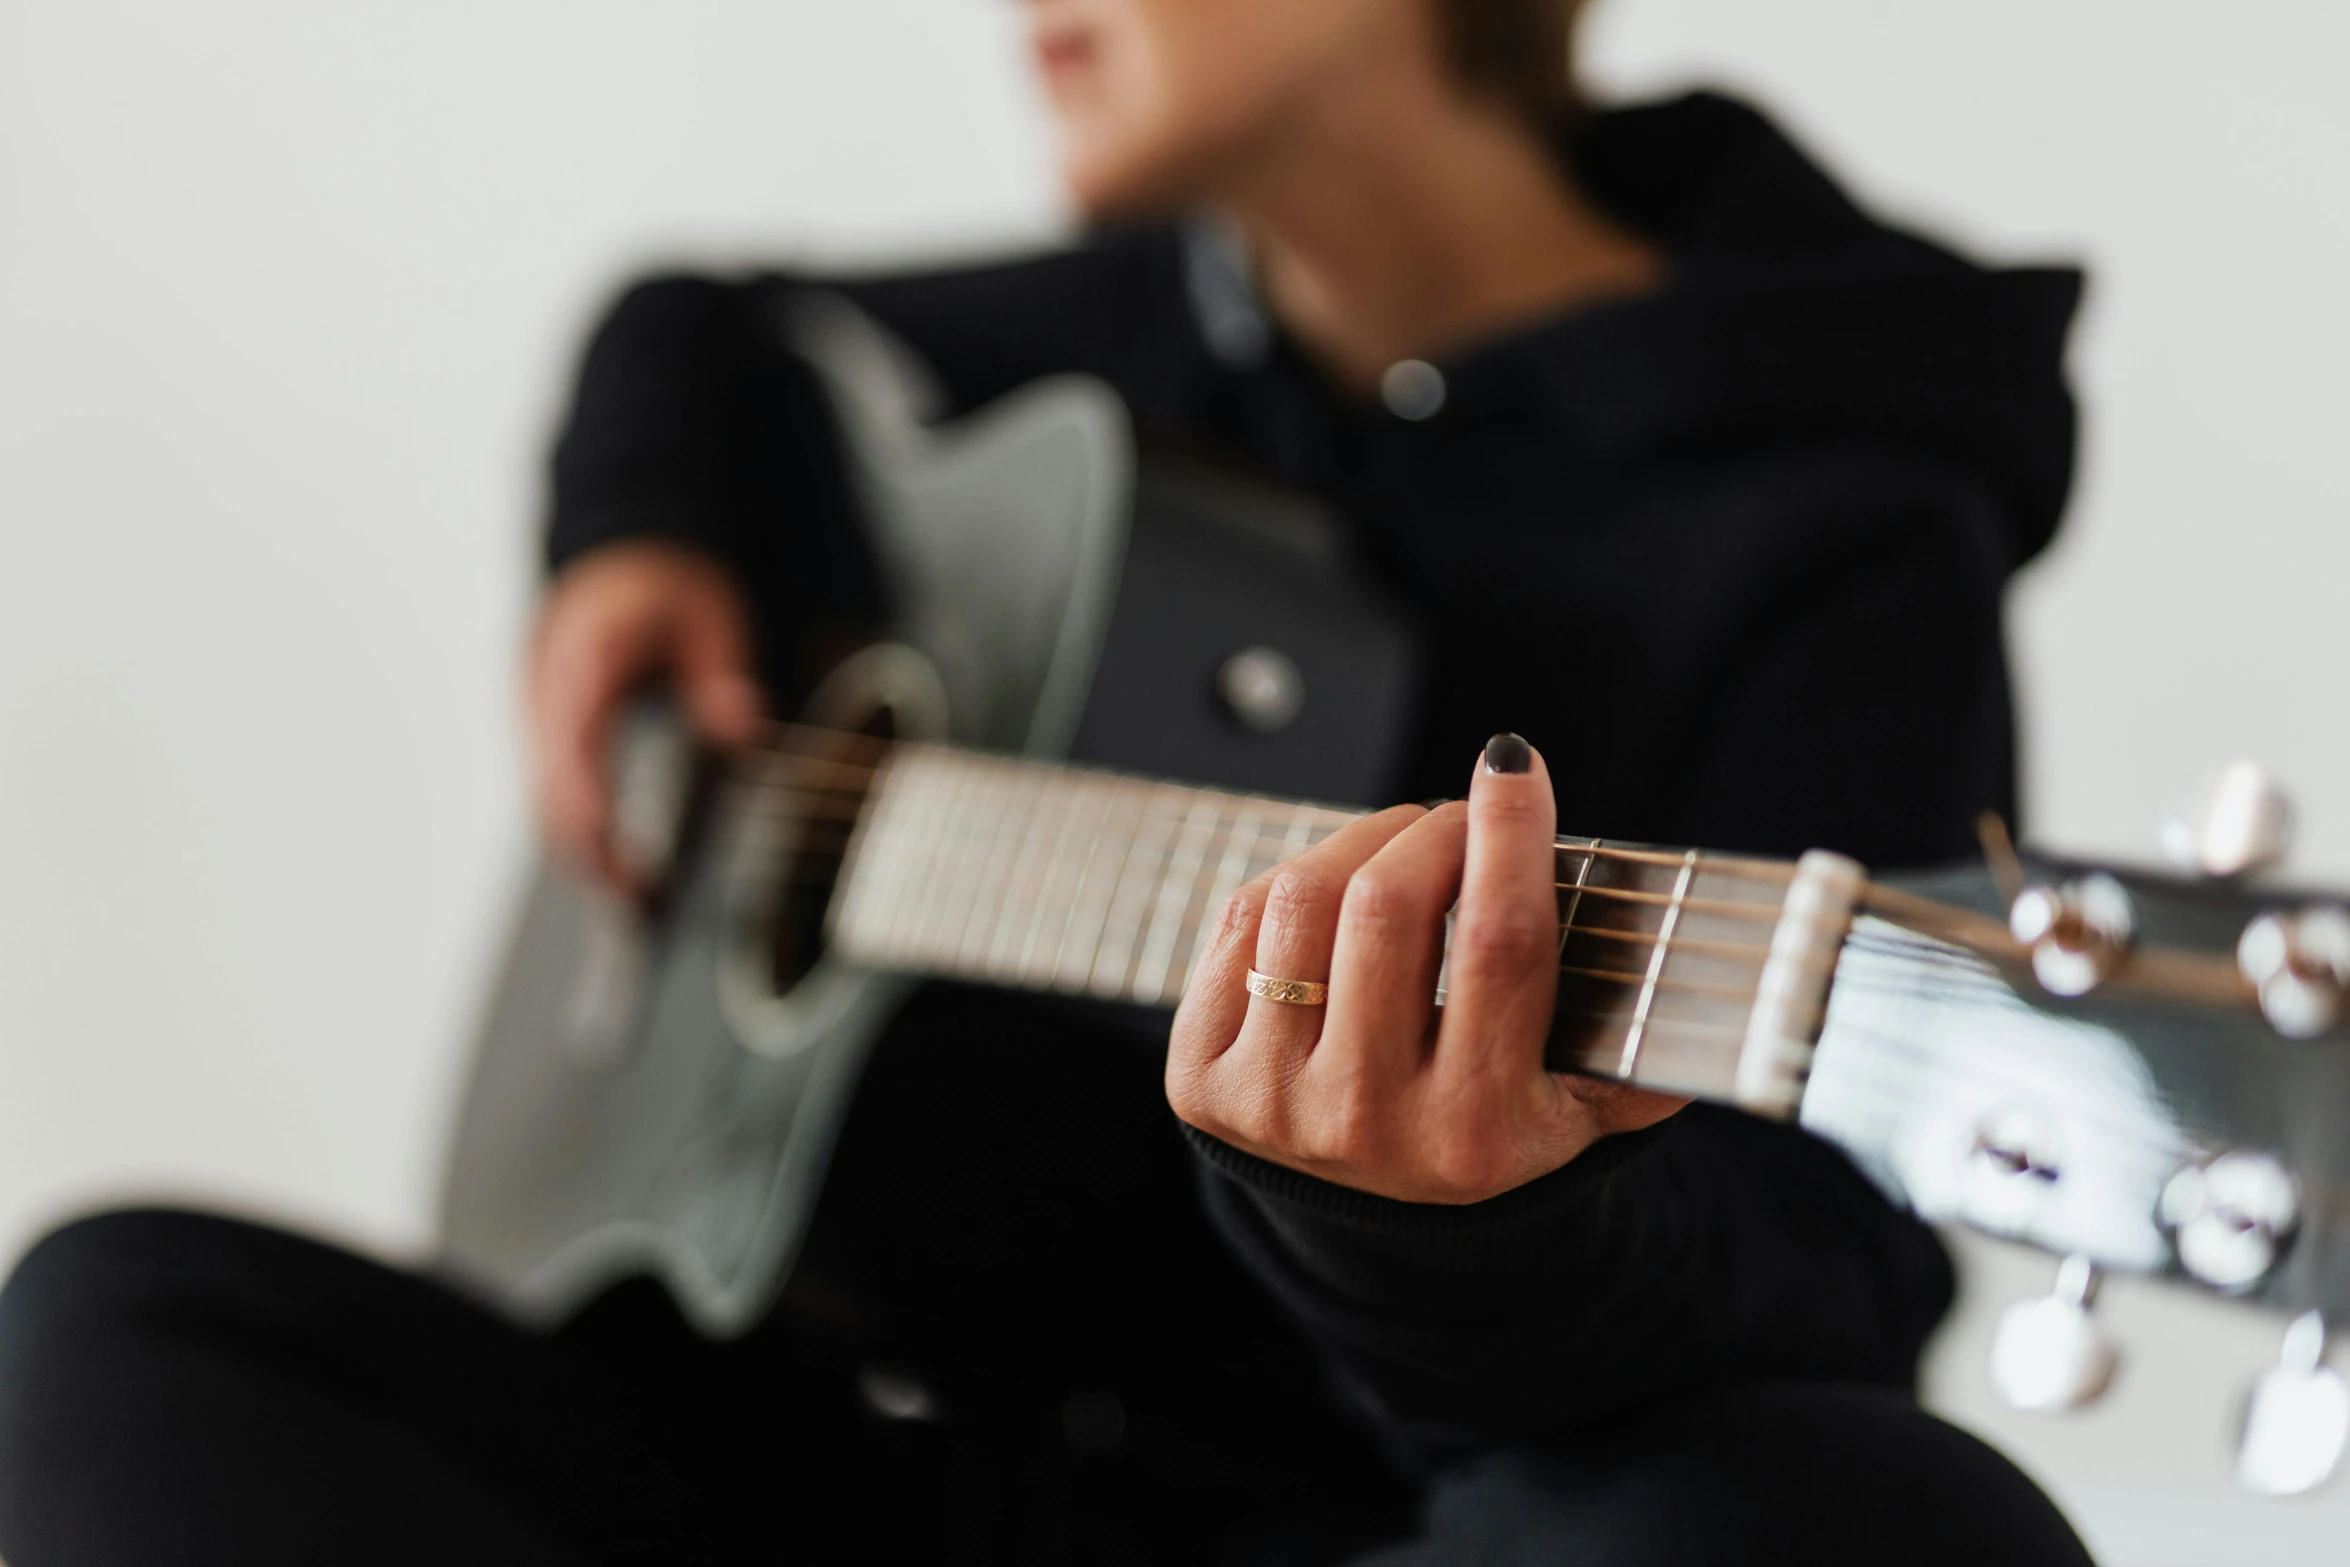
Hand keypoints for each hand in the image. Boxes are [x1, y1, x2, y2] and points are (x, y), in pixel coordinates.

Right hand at [527, 541, 763, 891]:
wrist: (621, 554)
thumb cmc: (667, 585)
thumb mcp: (712, 616)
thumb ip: (720, 675)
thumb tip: (743, 731)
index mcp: (586, 651)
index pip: (576, 737)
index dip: (588, 800)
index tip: (613, 852)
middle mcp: (547, 684)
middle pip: (549, 781)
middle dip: (586, 847)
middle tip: (639, 901)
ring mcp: (536, 709)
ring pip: (543, 794)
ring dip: (580, 849)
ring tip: (634, 901)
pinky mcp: (542, 729)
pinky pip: (550, 788)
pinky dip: (577, 830)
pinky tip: (616, 869)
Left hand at [1168, 735, 1685, 1204]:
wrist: (1377, 1219)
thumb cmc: (1495, 1121)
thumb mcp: (1584, 1107)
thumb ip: (1645, 1047)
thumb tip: (1705, 962)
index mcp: (1478, 1127)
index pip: (1500, 947)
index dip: (1510, 838)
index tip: (1512, 763)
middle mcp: (1367, 1123)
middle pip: (1389, 909)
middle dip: (1432, 831)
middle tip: (1460, 820)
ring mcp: (1273, 1105)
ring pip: (1305, 901)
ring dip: (1360, 843)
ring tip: (1401, 850)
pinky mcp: (1202, 1083)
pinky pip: (1240, 924)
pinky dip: (1292, 886)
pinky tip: (1332, 903)